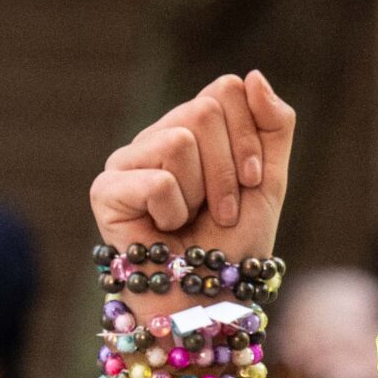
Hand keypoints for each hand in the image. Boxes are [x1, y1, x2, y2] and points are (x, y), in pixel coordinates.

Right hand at [89, 71, 295, 266]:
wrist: (209, 301)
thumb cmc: (235, 246)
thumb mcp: (269, 180)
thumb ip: (273, 125)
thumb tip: (254, 75)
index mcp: (192, 128)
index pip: (226, 89)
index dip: (249, 140)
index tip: (249, 183)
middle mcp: (155, 137)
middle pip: (205, 110)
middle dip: (228, 171)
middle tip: (219, 211)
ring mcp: (126, 161)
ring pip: (180, 141)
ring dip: (202, 194)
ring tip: (189, 222)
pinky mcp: (105, 189)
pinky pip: (158, 179)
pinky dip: (174, 213)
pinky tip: (163, 231)